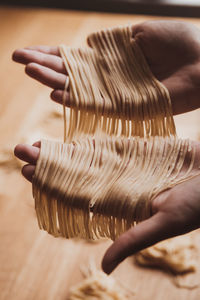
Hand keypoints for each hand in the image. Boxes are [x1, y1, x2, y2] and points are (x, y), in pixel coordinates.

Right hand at [12, 21, 199, 114]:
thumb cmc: (176, 41)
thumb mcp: (139, 32)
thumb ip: (111, 41)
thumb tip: (87, 45)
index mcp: (110, 58)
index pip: (73, 57)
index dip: (50, 53)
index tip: (27, 51)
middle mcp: (107, 77)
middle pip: (69, 72)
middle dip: (43, 65)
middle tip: (17, 59)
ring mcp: (113, 92)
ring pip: (77, 88)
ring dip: (53, 80)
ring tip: (30, 71)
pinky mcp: (124, 107)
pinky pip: (94, 104)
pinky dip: (75, 99)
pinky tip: (55, 93)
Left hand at [14, 142, 199, 273]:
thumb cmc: (198, 203)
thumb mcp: (165, 225)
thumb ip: (133, 241)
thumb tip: (103, 268)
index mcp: (119, 204)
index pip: (76, 194)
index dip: (52, 183)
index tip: (28, 172)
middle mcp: (117, 186)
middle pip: (74, 173)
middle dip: (49, 162)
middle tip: (22, 149)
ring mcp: (126, 167)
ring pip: (86, 158)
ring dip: (62, 150)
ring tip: (38, 141)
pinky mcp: (136, 152)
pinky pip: (108, 145)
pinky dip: (88, 141)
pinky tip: (69, 136)